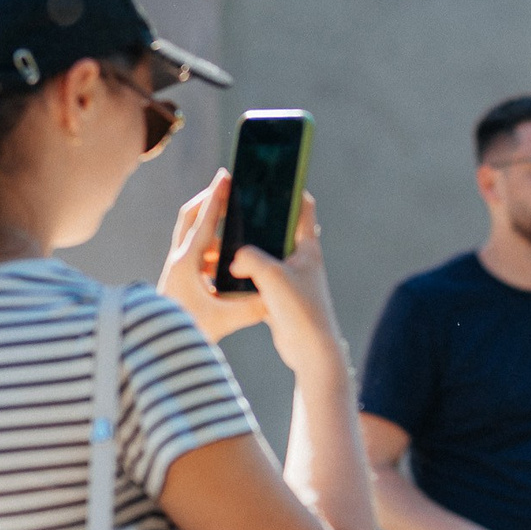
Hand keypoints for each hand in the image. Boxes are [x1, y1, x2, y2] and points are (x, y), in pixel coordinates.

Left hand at [159, 173, 266, 343]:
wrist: (158, 347)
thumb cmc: (191, 330)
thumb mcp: (227, 319)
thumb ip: (254, 306)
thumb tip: (278, 294)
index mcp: (187, 263)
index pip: (205, 221)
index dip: (217, 198)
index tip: (226, 176)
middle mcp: (178, 260)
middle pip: (190, 217)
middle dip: (208, 200)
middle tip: (226, 187)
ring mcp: (176, 267)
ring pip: (192, 234)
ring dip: (212, 227)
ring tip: (236, 226)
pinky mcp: (178, 277)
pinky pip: (196, 252)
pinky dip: (212, 249)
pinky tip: (228, 260)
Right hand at [224, 193, 349, 382]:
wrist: (310, 351)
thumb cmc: (300, 311)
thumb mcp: (271, 276)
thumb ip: (249, 257)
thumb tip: (232, 257)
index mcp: (307, 248)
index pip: (303, 208)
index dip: (289, 190)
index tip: (270, 178)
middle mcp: (302, 260)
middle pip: (279, 230)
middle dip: (258, 220)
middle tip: (234, 208)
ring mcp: (292, 279)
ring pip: (265, 256)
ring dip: (246, 250)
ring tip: (220, 242)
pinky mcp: (281, 297)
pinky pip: (259, 278)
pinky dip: (243, 274)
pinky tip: (222, 272)